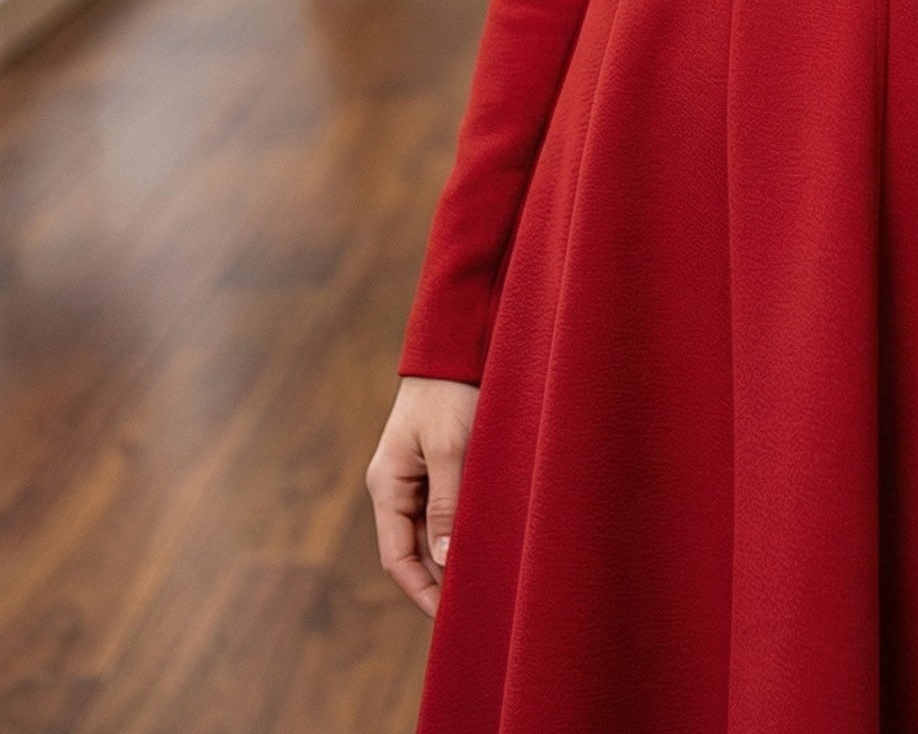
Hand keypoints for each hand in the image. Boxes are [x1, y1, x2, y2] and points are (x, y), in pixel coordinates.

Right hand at [366, 375, 479, 616]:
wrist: (454, 346)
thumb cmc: (449, 393)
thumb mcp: (451, 447)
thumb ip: (447, 503)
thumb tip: (446, 561)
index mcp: (387, 486)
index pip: (397, 557)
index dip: (420, 591)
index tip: (447, 617)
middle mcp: (395, 487)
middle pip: (413, 550)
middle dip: (437, 581)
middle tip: (472, 608)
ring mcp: (414, 477)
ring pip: (430, 532)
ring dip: (451, 556)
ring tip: (483, 583)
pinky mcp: (435, 466)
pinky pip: (443, 510)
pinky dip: (460, 530)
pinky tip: (485, 543)